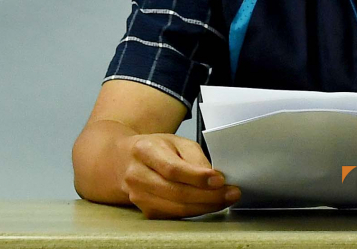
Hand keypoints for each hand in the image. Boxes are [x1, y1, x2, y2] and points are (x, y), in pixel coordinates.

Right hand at [120, 133, 239, 218]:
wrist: (125, 161)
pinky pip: (173, 215)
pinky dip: (194, 211)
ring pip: (176, 207)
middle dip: (208, 196)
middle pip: (176, 192)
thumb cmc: (156, 148)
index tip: (220, 180)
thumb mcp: (176, 141)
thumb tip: (214, 178)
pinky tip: (209, 205)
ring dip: (205, 206)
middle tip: (231, 193)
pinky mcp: (145, 210)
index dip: (197, 177)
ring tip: (225, 200)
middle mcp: (138, 175)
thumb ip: (195, 157)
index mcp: (145, 151)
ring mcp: (138, 196)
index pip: (172, 169)